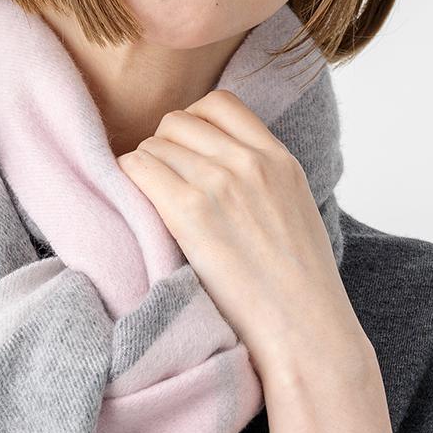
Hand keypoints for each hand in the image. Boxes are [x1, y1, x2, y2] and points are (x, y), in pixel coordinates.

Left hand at [114, 89, 370, 385]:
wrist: (304, 328)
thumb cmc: (299, 288)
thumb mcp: (295, 212)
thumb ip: (265, 182)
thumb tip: (227, 174)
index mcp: (279, 159)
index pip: (220, 104)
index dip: (192, 124)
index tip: (185, 154)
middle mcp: (249, 162)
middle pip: (179, 121)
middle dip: (163, 148)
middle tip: (162, 185)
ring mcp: (220, 184)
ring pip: (154, 143)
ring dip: (144, 168)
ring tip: (151, 204)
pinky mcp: (191, 212)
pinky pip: (138, 168)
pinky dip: (128, 180)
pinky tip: (136, 208)